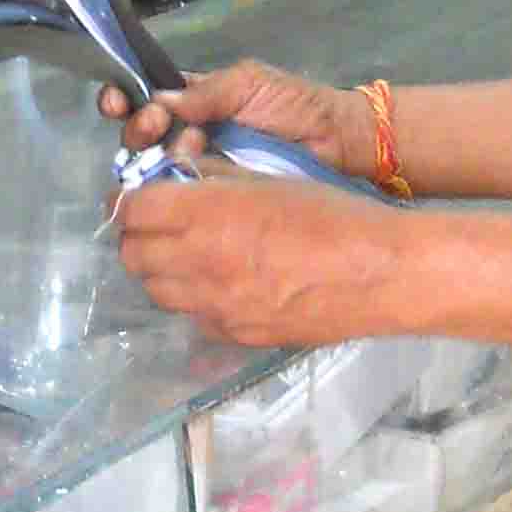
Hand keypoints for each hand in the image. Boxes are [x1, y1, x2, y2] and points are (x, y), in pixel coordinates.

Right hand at [97, 56, 362, 172]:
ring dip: (156, 156)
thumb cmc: (296, 105)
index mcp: (195, 99)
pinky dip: (175, 188)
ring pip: (156, 167)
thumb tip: (157, 102)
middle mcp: (190, 133)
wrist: (338, 143)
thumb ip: (204, 92)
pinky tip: (182, 179)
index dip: (126, 99)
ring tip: (184, 149)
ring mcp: (201, 168)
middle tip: (156, 127)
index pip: (147, 97)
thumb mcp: (248, 84)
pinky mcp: (215, 198)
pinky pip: (183, 195)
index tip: (117, 103)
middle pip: (142, 135)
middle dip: (139, 129)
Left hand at [114, 174, 401, 345]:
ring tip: (188, 253)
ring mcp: (216, 308)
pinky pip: (194, 317)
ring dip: (160, 269)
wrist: (382, 274)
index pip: (132, 210)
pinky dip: (194, 299)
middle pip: (133, 255)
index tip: (138, 196)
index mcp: (207, 217)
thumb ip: (216, 179)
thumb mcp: (270, 179)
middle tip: (159, 223)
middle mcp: (200, 266)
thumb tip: (179, 176)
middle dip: (137, 236)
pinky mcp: (237, 335)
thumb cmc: (333, 215)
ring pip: (157, 292)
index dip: (129, 200)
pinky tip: (222, 284)